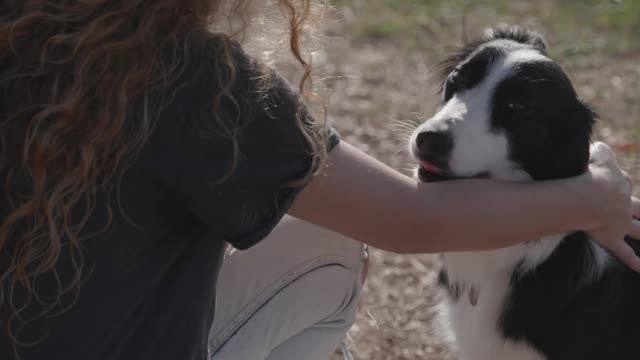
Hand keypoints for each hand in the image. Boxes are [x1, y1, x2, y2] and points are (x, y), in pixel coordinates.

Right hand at [583, 142, 639, 271]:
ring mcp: (620, 223)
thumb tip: (599, 149)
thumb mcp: (597, 153)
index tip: (604, 180)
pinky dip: (633, 261)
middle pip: (638, 208)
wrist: (586, 195)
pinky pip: (624, 252)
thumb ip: (600, 150)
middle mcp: (625, 203)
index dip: (613, 181)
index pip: (620, 181)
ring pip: (638, 230)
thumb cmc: (588, 172)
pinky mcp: (611, 238)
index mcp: (620, 183)